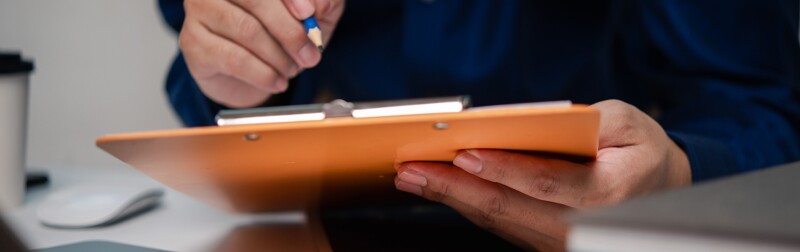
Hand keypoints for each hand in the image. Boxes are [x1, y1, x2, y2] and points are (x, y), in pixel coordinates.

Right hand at [180, 0, 343, 107]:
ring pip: (246, 31)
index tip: (309, 14)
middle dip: (289, 31)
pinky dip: (263, 74)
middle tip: (310, 55)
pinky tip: (277, 80)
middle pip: (255, 0)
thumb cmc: (284, 33)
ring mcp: (198, 11)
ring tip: (292, 69)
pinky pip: (234, 59)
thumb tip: (316, 6)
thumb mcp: (314, 14)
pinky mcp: (193, 43)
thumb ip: (322, 3)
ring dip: (278, 57)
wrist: (255, 72)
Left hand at [394, 99, 691, 250]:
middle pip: (508, 208)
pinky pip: (499, 223)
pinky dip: (467, 204)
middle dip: (454, 188)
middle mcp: (579, 226)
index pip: (546, 184)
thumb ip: (584, 121)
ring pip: (497, 220)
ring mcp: (558, 240)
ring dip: (451, 198)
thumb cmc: (637, 151)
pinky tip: (441, 189)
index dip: (503, 169)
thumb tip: (524, 124)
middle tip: (414, 170)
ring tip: (414, 178)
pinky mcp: (542, 242)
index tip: (464, 155)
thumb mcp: (623, 121)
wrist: (657, 188)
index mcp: (607, 195)